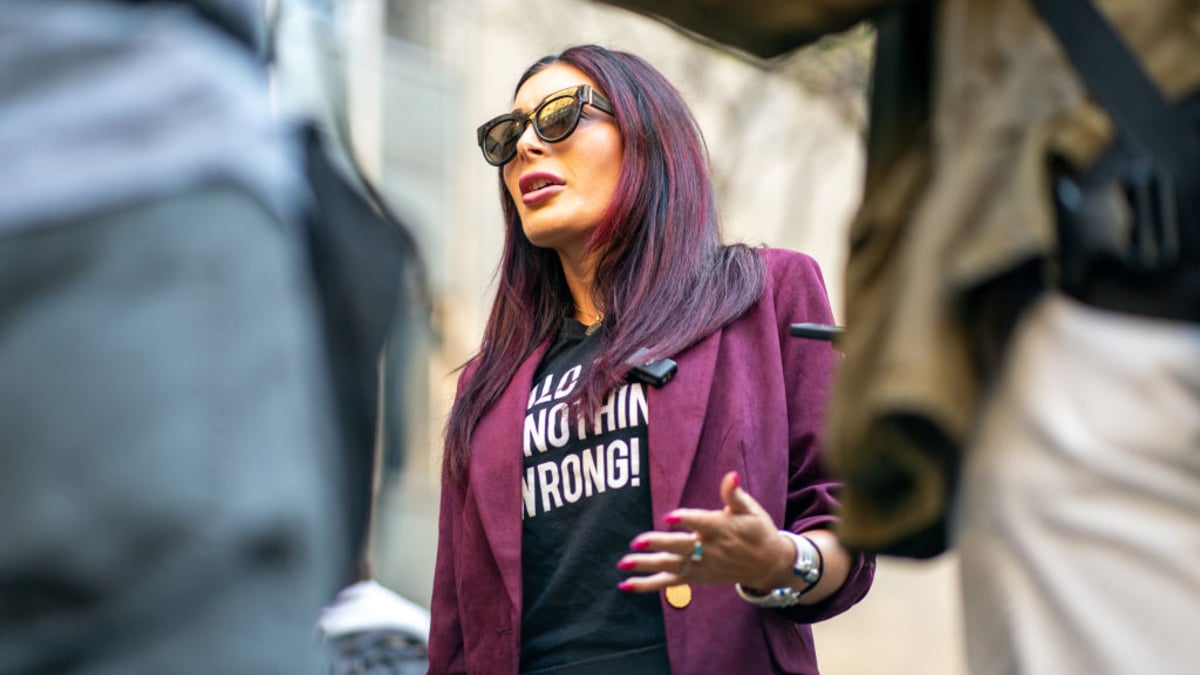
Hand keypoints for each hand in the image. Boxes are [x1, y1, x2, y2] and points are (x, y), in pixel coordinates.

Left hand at [616, 471, 793, 592]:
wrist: (768, 564)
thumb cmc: (757, 531)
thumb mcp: (750, 510)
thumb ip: (734, 495)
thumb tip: (731, 475)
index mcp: (722, 528)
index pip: (701, 523)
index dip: (686, 520)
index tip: (670, 516)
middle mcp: (710, 550)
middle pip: (681, 547)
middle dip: (658, 545)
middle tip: (637, 542)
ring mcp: (702, 566)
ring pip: (671, 567)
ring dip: (646, 566)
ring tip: (624, 562)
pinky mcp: (696, 578)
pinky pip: (669, 582)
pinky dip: (648, 585)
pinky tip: (626, 585)